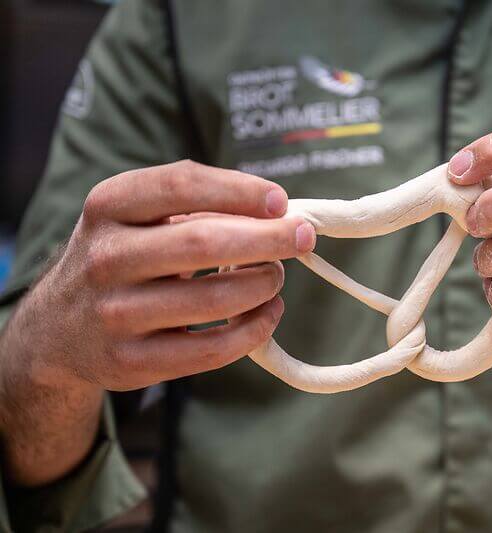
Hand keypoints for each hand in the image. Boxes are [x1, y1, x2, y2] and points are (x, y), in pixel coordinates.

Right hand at [13, 160, 315, 390]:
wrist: (57, 329)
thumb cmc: (121, 257)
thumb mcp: (137, 216)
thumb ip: (197, 204)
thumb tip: (277, 211)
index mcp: (109, 205)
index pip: (182, 184)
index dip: (240, 190)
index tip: (280, 201)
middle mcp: (106, 257)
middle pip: (204, 243)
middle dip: (268, 240)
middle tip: (302, 238)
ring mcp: (115, 314)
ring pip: (215, 300)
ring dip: (263, 285)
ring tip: (275, 276)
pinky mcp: (131, 363)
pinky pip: (212, 349)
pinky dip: (254, 329)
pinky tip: (268, 313)